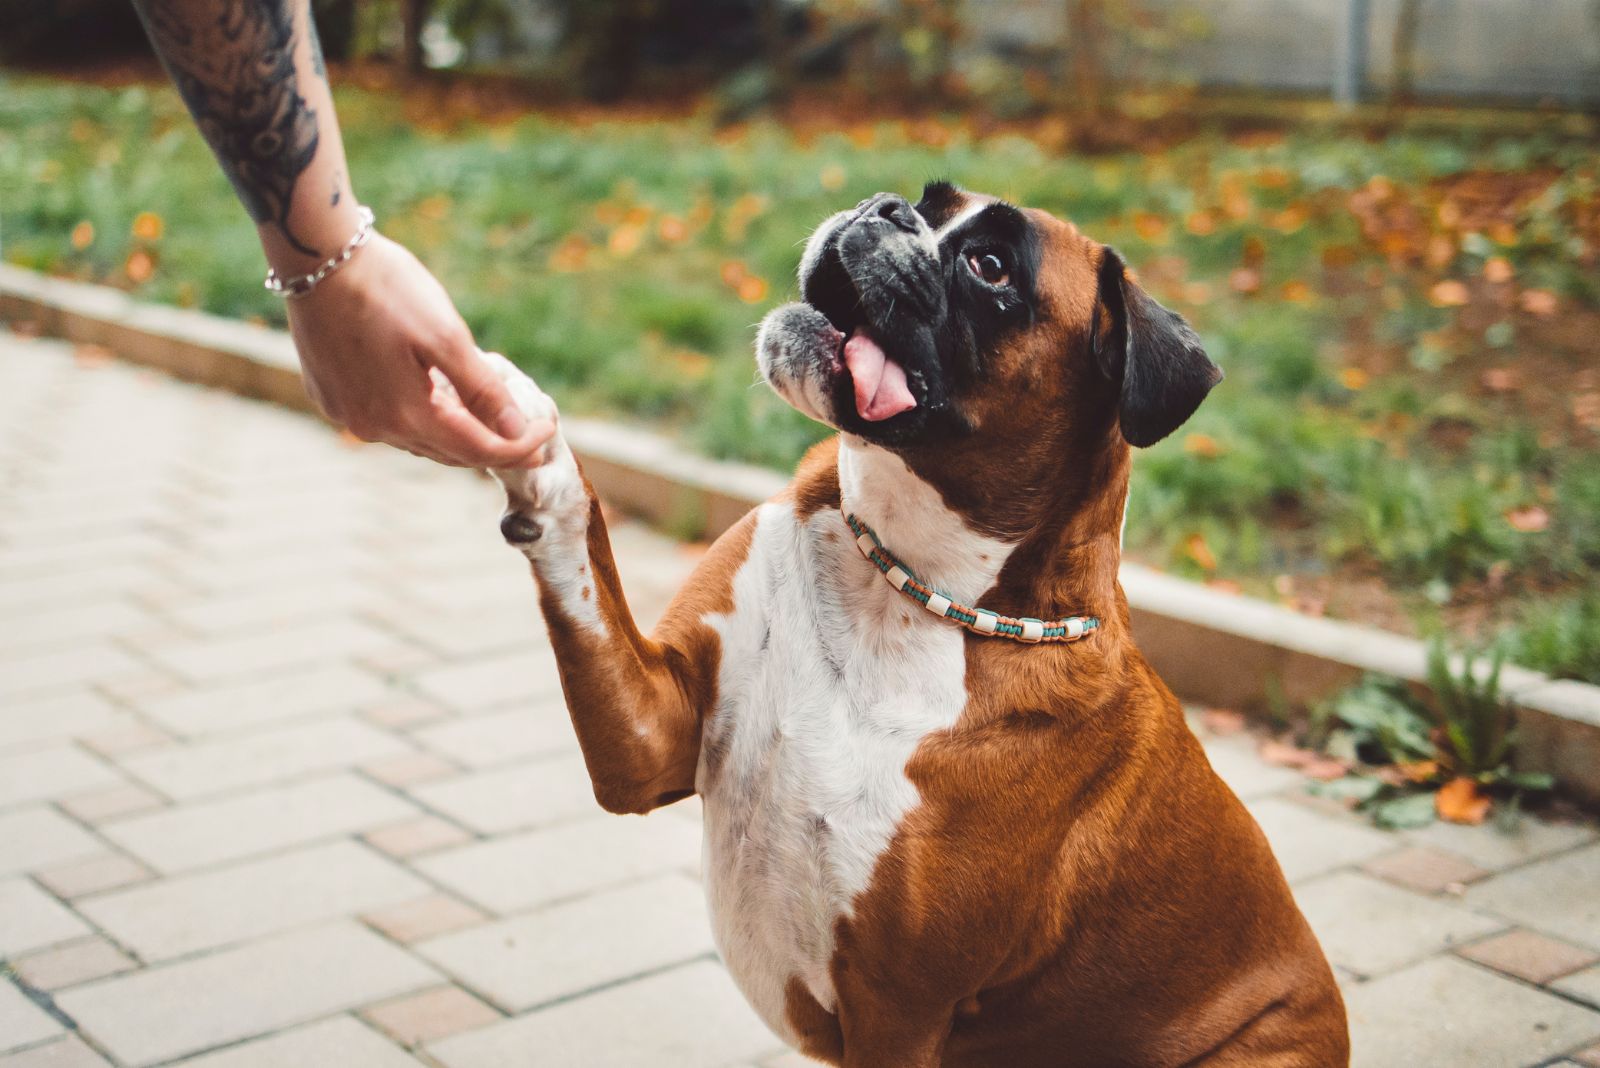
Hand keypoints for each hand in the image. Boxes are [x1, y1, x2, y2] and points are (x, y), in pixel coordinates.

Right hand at [283, 233, 554, 466]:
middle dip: (492, 444)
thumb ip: (481, 390)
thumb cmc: (386, 288)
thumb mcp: (445, 335)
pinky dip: (419, 415)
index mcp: (405, 415)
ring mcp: (347, 414)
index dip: (519, 446)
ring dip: (455, 431)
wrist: (317, 255)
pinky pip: (387, 419)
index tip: (549, 429)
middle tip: (528, 434)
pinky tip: (435, 395)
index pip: (478, 450)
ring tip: (487, 417)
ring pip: (417, 438)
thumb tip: (515, 433)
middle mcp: (373, 426)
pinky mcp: (330, 396)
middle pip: (448, 451)